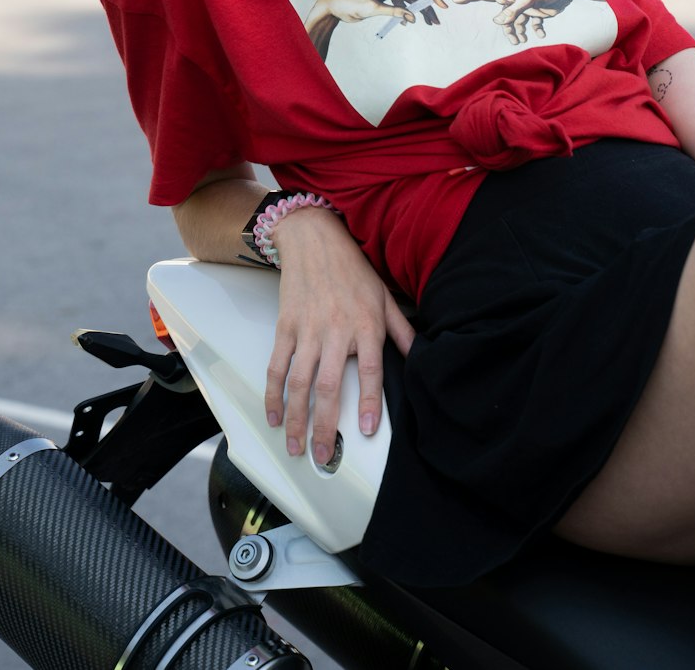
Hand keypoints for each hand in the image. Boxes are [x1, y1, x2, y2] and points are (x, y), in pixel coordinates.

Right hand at [264, 206, 414, 465]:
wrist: (314, 239)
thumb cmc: (353, 269)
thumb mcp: (385, 296)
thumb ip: (402, 331)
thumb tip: (421, 357)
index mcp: (366, 325)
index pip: (370, 370)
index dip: (369, 402)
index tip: (366, 430)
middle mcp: (336, 330)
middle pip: (328, 386)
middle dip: (325, 426)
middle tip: (324, 456)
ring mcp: (307, 330)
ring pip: (299, 383)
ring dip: (296, 419)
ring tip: (297, 446)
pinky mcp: (286, 327)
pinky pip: (277, 366)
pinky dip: (273, 394)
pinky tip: (274, 416)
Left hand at [305, 0, 446, 56]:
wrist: (330, 4)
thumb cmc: (347, 4)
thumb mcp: (370, 10)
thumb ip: (392, 12)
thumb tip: (410, 17)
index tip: (442, 5)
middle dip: (426, 7)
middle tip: (436, 22)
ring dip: (417, 11)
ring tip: (428, 23)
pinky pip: (398, 2)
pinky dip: (405, 11)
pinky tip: (406, 23)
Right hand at [454, 0, 602, 45]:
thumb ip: (513, 11)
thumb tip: (497, 22)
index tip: (455, 0)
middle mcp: (513, 0)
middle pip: (503, 17)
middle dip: (508, 29)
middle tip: (516, 40)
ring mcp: (524, 7)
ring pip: (516, 23)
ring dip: (519, 32)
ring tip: (524, 40)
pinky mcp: (536, 12)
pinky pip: (532, 24)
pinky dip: (536, 30)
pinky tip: (541, 34)